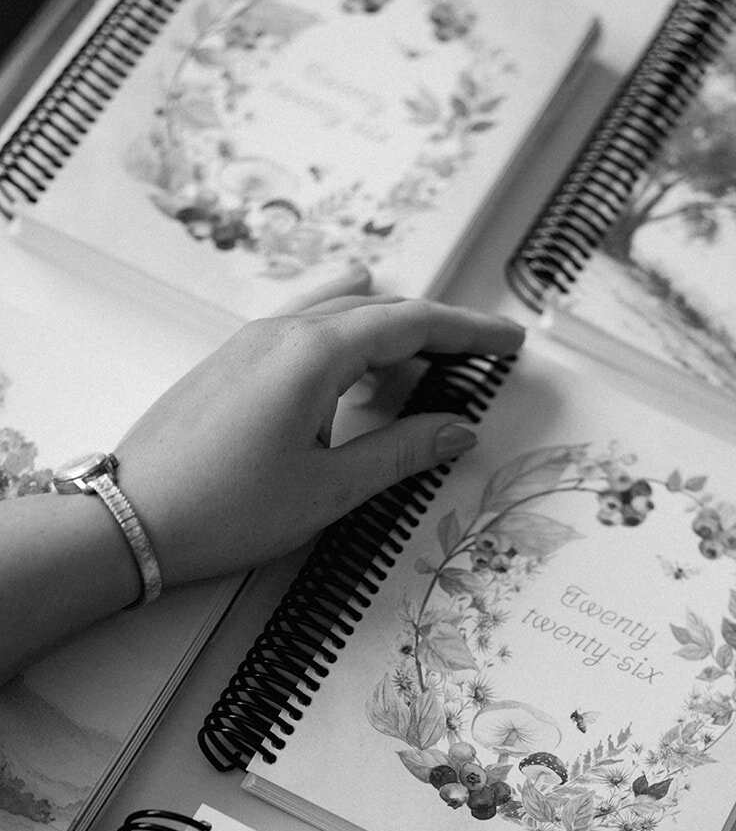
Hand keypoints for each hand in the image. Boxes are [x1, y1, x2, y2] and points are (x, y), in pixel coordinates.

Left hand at [114, 296, 524, 585]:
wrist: (130, 521)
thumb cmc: (225, 510)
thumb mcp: (329, 490)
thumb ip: (401, 452)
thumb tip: (459, 430)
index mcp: (313, 355)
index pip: (411, 323)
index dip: (468, 332)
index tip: (510, 341)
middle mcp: (281, 332)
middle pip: (378, 309)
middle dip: (436, 329)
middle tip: (481, 355)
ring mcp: (249, 342)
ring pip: (338, 313)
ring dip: (389, 329)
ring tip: (424, 363)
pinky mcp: (230, 363)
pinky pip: (303, 328)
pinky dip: (345, 337)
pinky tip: (351, 362)